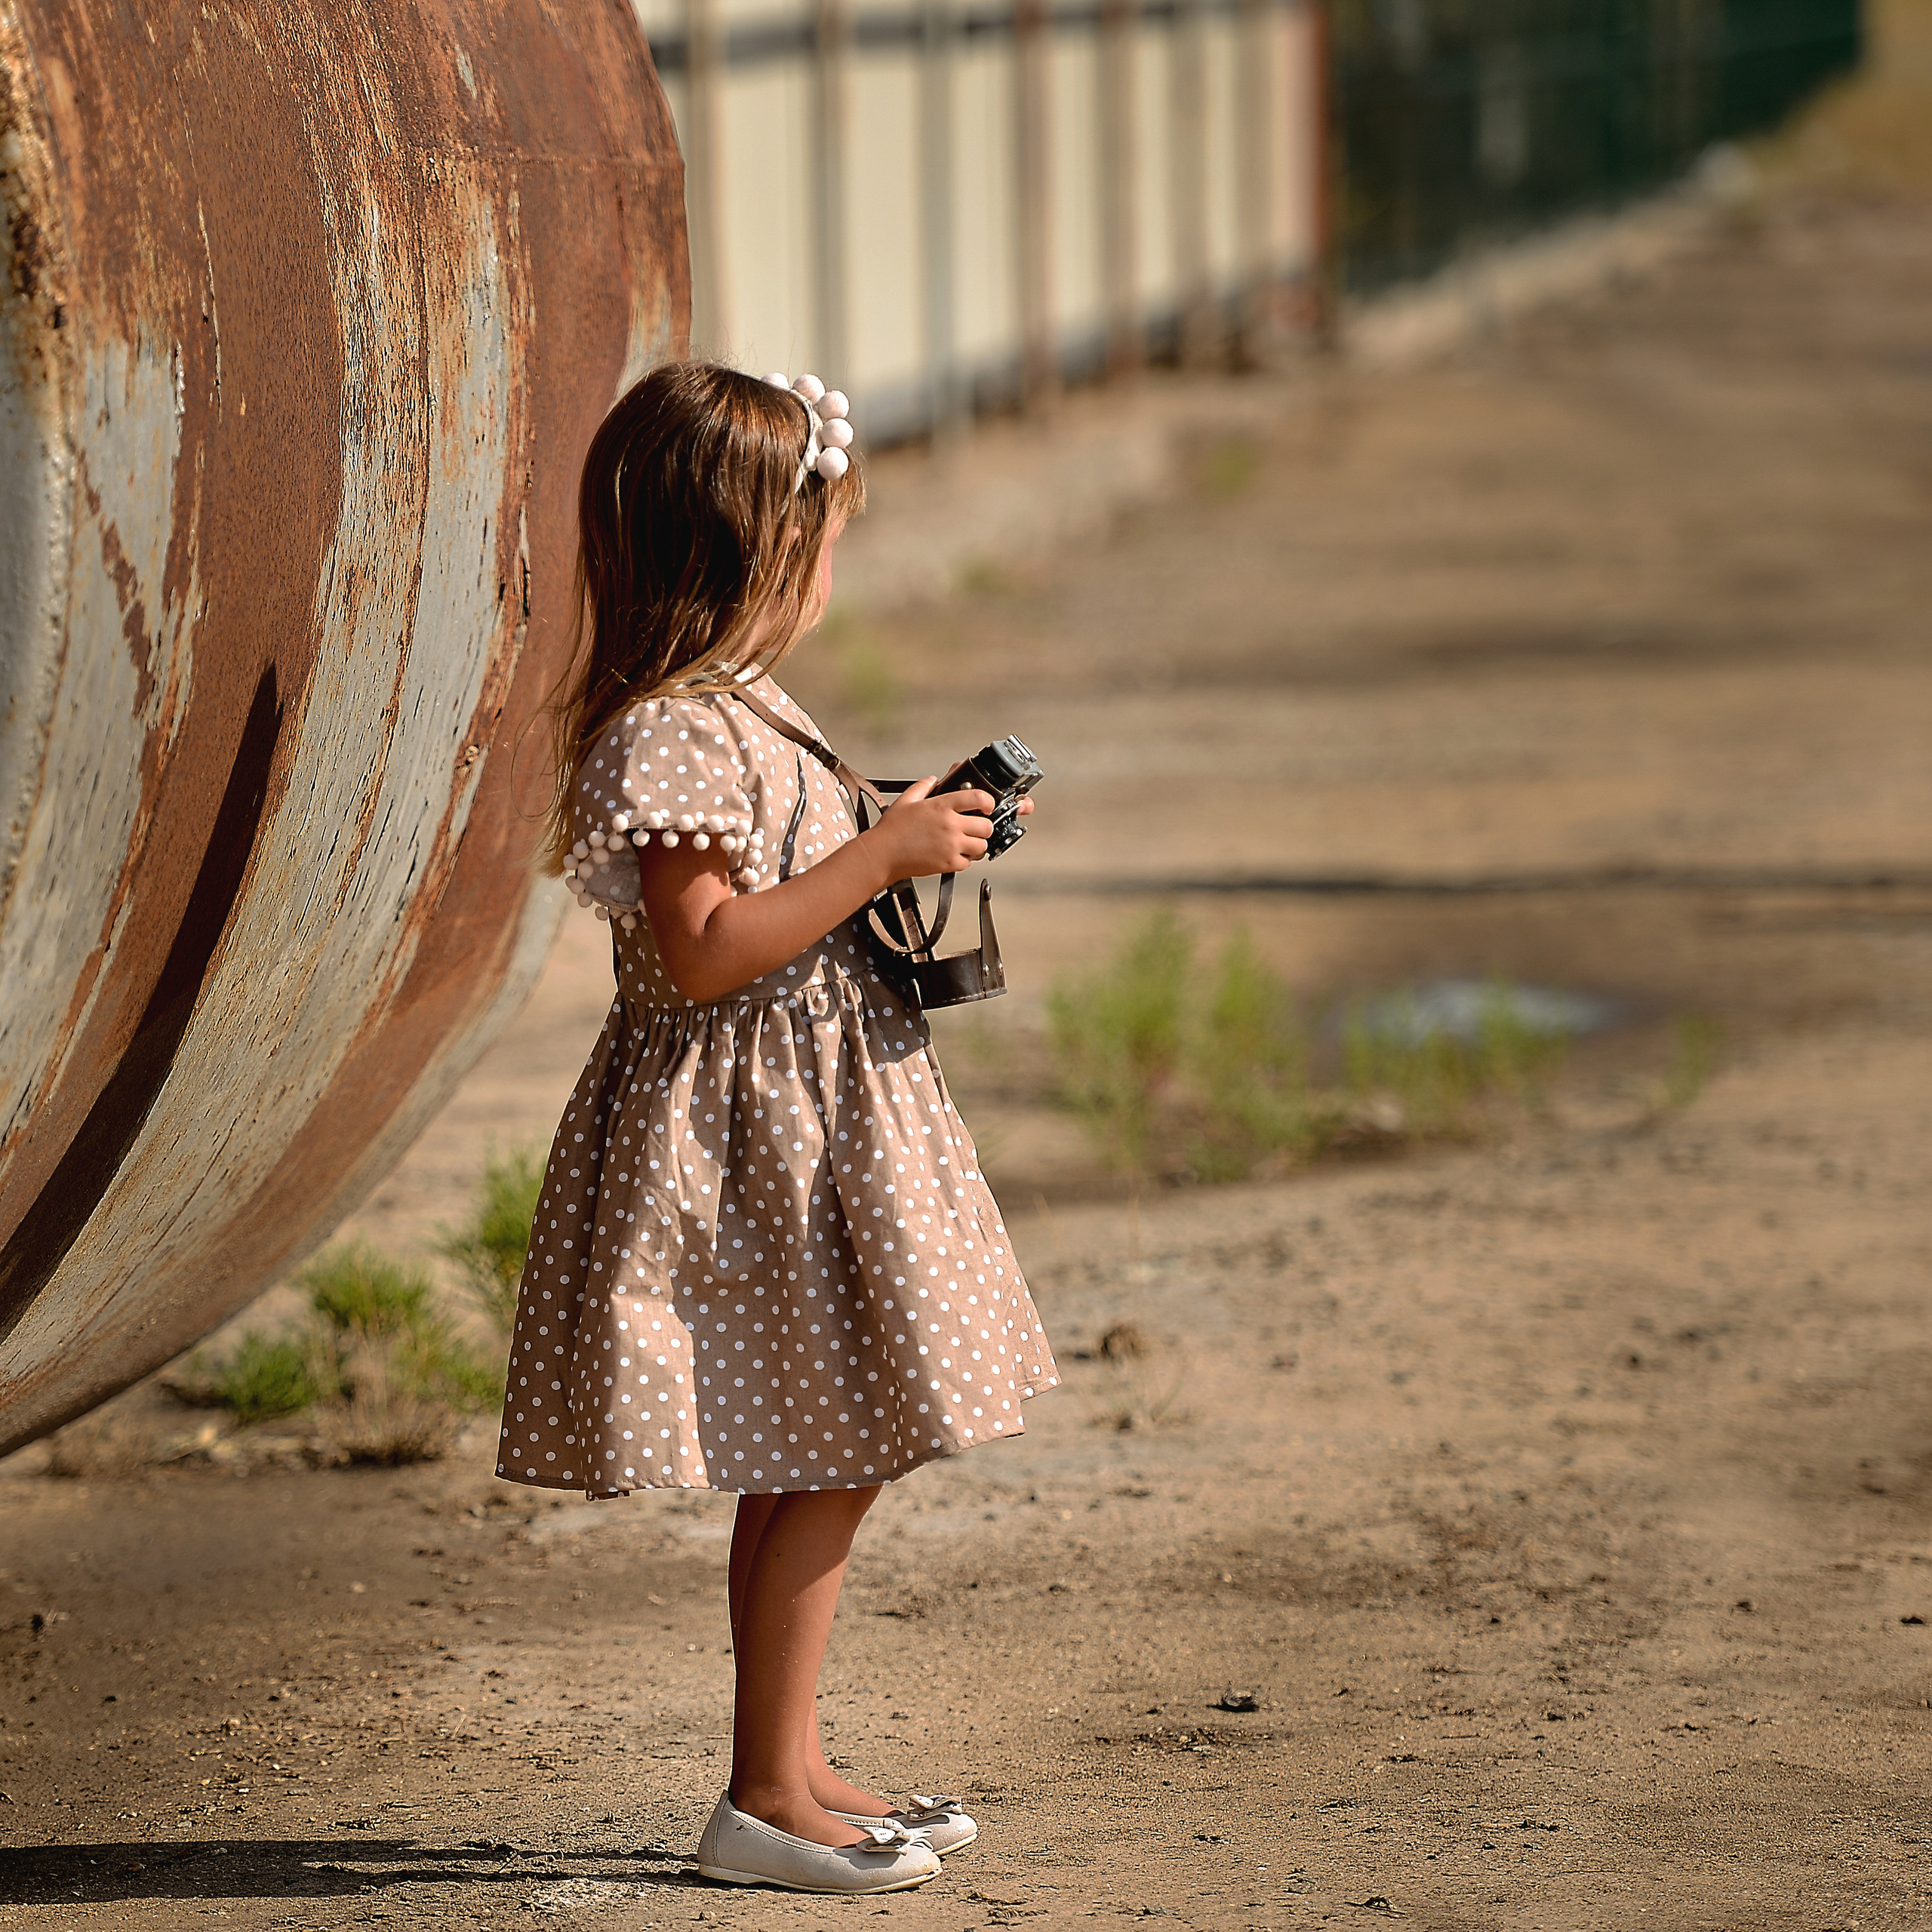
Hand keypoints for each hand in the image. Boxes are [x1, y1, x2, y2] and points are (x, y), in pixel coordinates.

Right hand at [869, 776, 993, 877]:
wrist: (882, 854)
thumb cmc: (892, 829)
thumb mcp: (906, 800)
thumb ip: (923, 786)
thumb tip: (933, 779)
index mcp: (942, 806)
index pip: (978, 798)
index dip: (988, 801)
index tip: (987, 805)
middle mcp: (950, 825)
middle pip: (986, 826)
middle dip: (984, 826)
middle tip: (976, 828)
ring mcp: (951, 845)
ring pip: (982, 846)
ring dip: (977, 844)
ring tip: (966, 843)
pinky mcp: (949, 863)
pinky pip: (969, 863)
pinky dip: (965, 860)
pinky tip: (955, 854)